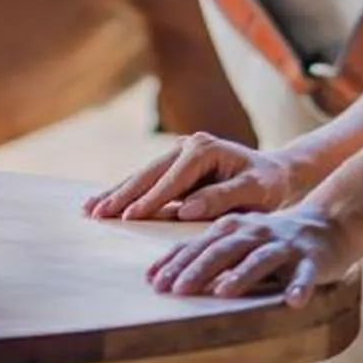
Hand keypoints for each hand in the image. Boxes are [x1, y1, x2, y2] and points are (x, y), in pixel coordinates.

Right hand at [84, 132, 305, 223]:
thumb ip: (222, 198)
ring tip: (90, 209)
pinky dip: (124, 192)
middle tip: (99, 213)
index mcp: (205, 149)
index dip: (151, 198)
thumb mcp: (255, 191)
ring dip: (116, 193)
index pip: (173, 178)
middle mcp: (188, 145)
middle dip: (123, 194)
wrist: (273, 174)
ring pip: (141, 175)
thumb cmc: (267, 186)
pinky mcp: (172, 165)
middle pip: (149, 173)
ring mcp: (178, 152)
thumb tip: (185, 210)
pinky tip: (102, 202)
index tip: (130, 217)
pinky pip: (145, 180)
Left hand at [147, 206, 358, 305]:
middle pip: (222, 250)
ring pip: (260, 260)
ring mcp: (284, 245)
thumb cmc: (273, 239)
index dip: (175, 262)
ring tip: (224, 292)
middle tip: (176, 290)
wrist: (329, 223)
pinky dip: (300, 286)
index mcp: (233, 228)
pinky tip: (294, 301)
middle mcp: (255, 233)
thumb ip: (208, 253)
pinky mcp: (313, 259)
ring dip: (242, 276)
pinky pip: (306, 274)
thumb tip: (165, 278)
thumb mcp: (238, 240)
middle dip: (198, 270)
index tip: (153, 282)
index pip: (199, 245)